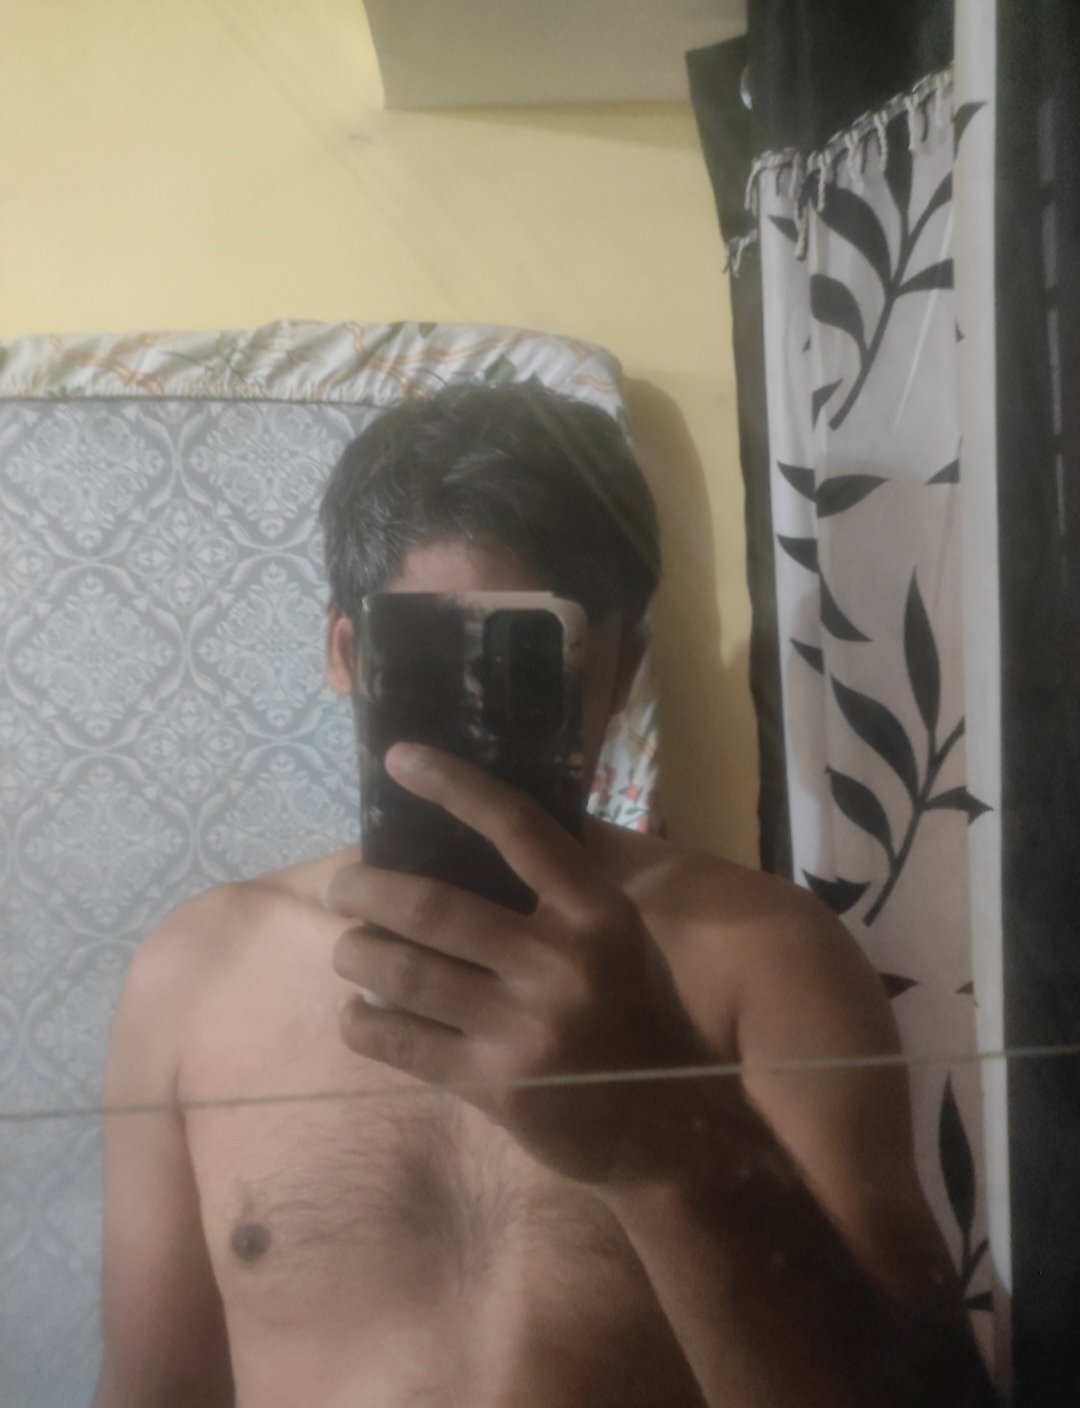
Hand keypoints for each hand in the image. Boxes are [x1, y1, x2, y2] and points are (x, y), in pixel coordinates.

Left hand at [327, 743, 713, 1185]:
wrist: (665, 1128)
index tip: (400, 758)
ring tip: (348, 947)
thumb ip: (559, 888)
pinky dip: (365, 1022)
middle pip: (433, 907)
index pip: (517, 828)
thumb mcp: (617, 938)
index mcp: (597, 913)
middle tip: (341, 886)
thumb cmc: (631, 1014)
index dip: (455, 786)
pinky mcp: (496, 1086)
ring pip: (406, 972)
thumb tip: (475, 823)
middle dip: (367, 890)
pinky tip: (358, 1012)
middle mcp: (562, 963)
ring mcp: (526, 1028)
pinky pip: (402, 1043)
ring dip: (357, 953)